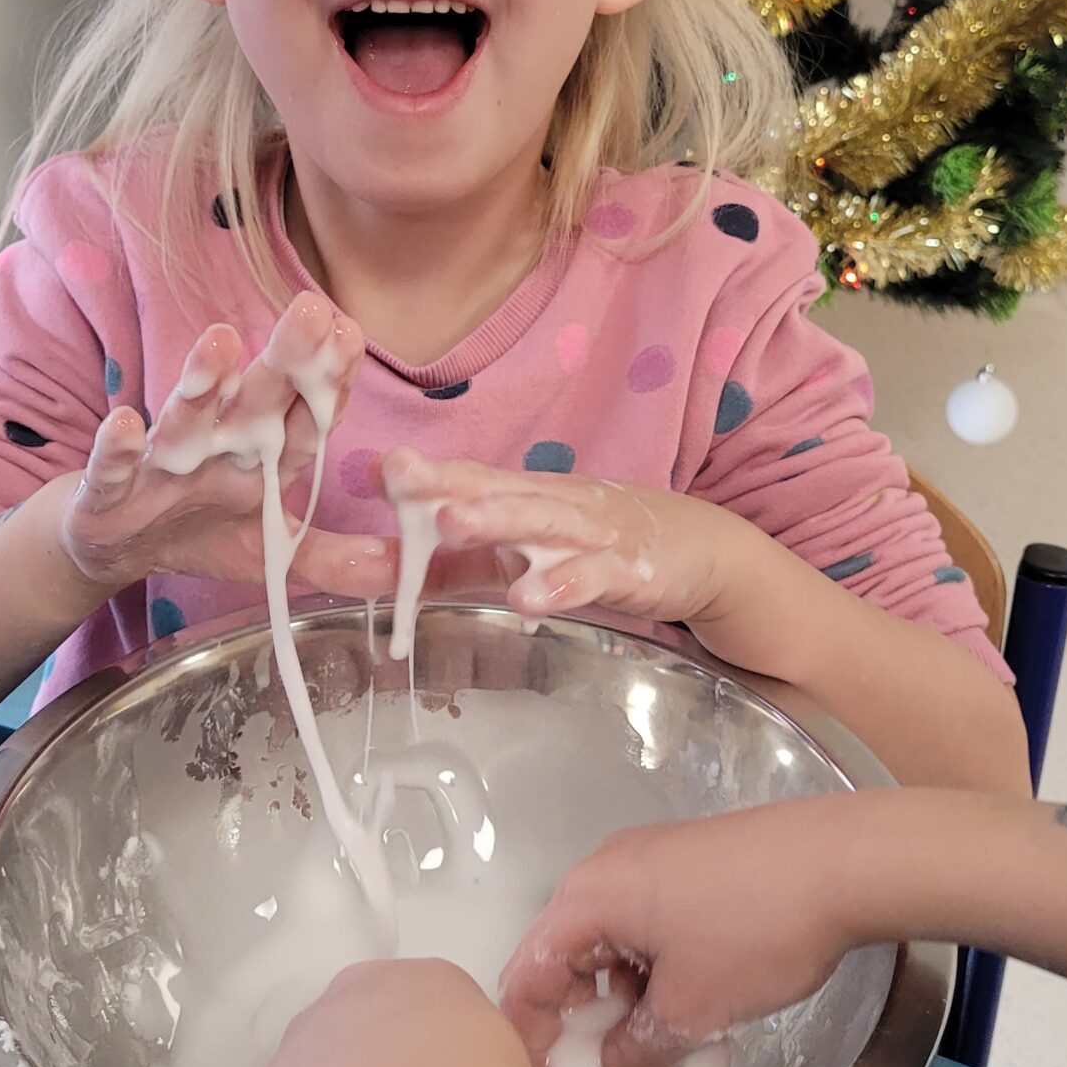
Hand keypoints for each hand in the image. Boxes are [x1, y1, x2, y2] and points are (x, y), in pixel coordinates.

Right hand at [58, 291, 389, 600]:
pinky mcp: (111, 488)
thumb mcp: (270, 554)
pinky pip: (116, 467)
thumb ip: (334, 558)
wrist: (114, 544)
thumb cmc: (200, 532)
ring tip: (220, 341)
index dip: (331, 380)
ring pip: (187, 419)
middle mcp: (219, 448)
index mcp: (263, 460)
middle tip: (310, 310)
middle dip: (284, 359)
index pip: (307, 417)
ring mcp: (165, 464)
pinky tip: (127, 423)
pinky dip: (119, 448)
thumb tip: (401, 566)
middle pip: (256, 400)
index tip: (353, 334)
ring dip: (201, 383)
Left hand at [380, 450, 758, 629]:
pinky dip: (561, 583)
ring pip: (538, 523)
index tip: (378, 469)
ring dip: (495, 522)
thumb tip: (367, 569)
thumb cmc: (596, 546)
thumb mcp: (518, 553)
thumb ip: (448, 566)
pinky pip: (590, 575)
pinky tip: (529, 598)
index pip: (467, 480)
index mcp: (521, 496)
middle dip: (445, 484)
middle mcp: (550, 504)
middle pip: (495, 490)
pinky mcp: (625, 569)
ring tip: (451, 524)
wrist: (699, 549)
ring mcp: (589, 534)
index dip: (424, 475)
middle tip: (399, 477)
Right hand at [498, 796, 887, 1066]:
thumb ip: (636, 1059)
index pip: (527, 976)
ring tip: (651, 1054)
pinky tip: (688, 1008)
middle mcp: (607, 868)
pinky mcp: (690, 864)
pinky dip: (651, 973)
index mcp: (587, 896)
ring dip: (619, 1002)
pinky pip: (646, 926)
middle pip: (565, 957)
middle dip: (578, 1025)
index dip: (530, 1042)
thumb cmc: (756, 927)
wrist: (844, 860)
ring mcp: (650, 860)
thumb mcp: (690, 1009)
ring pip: (610, 944)